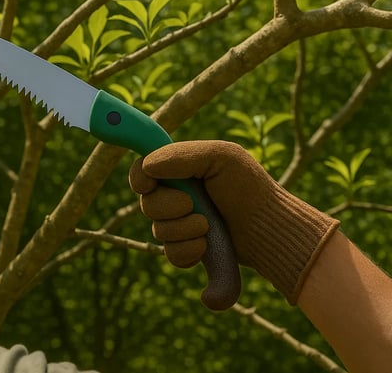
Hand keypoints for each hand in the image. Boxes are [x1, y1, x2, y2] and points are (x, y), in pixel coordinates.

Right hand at [129, 140, 338, 303]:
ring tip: (208, 227)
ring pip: (158, 231)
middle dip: (168, 207)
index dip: (139, 179)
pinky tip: (205, 247)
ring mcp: (182, 223)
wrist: (271, 228)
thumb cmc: (249, 187)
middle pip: (146, 204)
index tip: (148, 185)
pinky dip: (187, 252)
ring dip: (183, 230)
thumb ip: (180, 155)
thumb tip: (147, 167)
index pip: (141, 170)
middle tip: (194, 205)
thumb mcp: (220, 156)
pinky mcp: (190, 248)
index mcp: (180, 169)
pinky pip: (171, 254)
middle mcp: (176, 195)